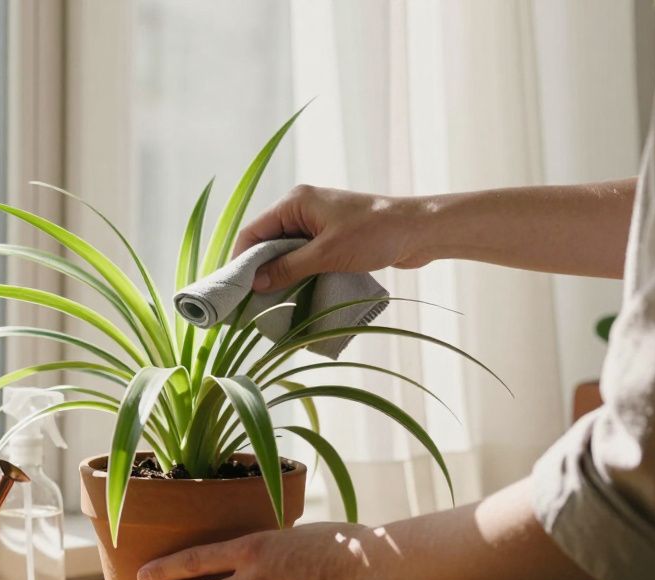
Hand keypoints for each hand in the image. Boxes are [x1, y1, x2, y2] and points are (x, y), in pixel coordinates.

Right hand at [233, 185, 432, 292]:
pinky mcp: (332, 237)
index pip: (254, 231)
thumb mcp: (326, 254)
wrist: (420, 231)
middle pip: (267, 242)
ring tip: (270, 303)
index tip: (234, 290)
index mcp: (295, 202)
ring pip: (286, 252)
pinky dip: (298, 273)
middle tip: (250, 302)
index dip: (241, 261)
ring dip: (280, 275)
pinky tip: (294, 294)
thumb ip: (289, 268)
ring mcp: (318, 223)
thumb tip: (256, 283)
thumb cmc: (375, 234)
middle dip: (259, 270)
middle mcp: (302, 209)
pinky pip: (305, 256)